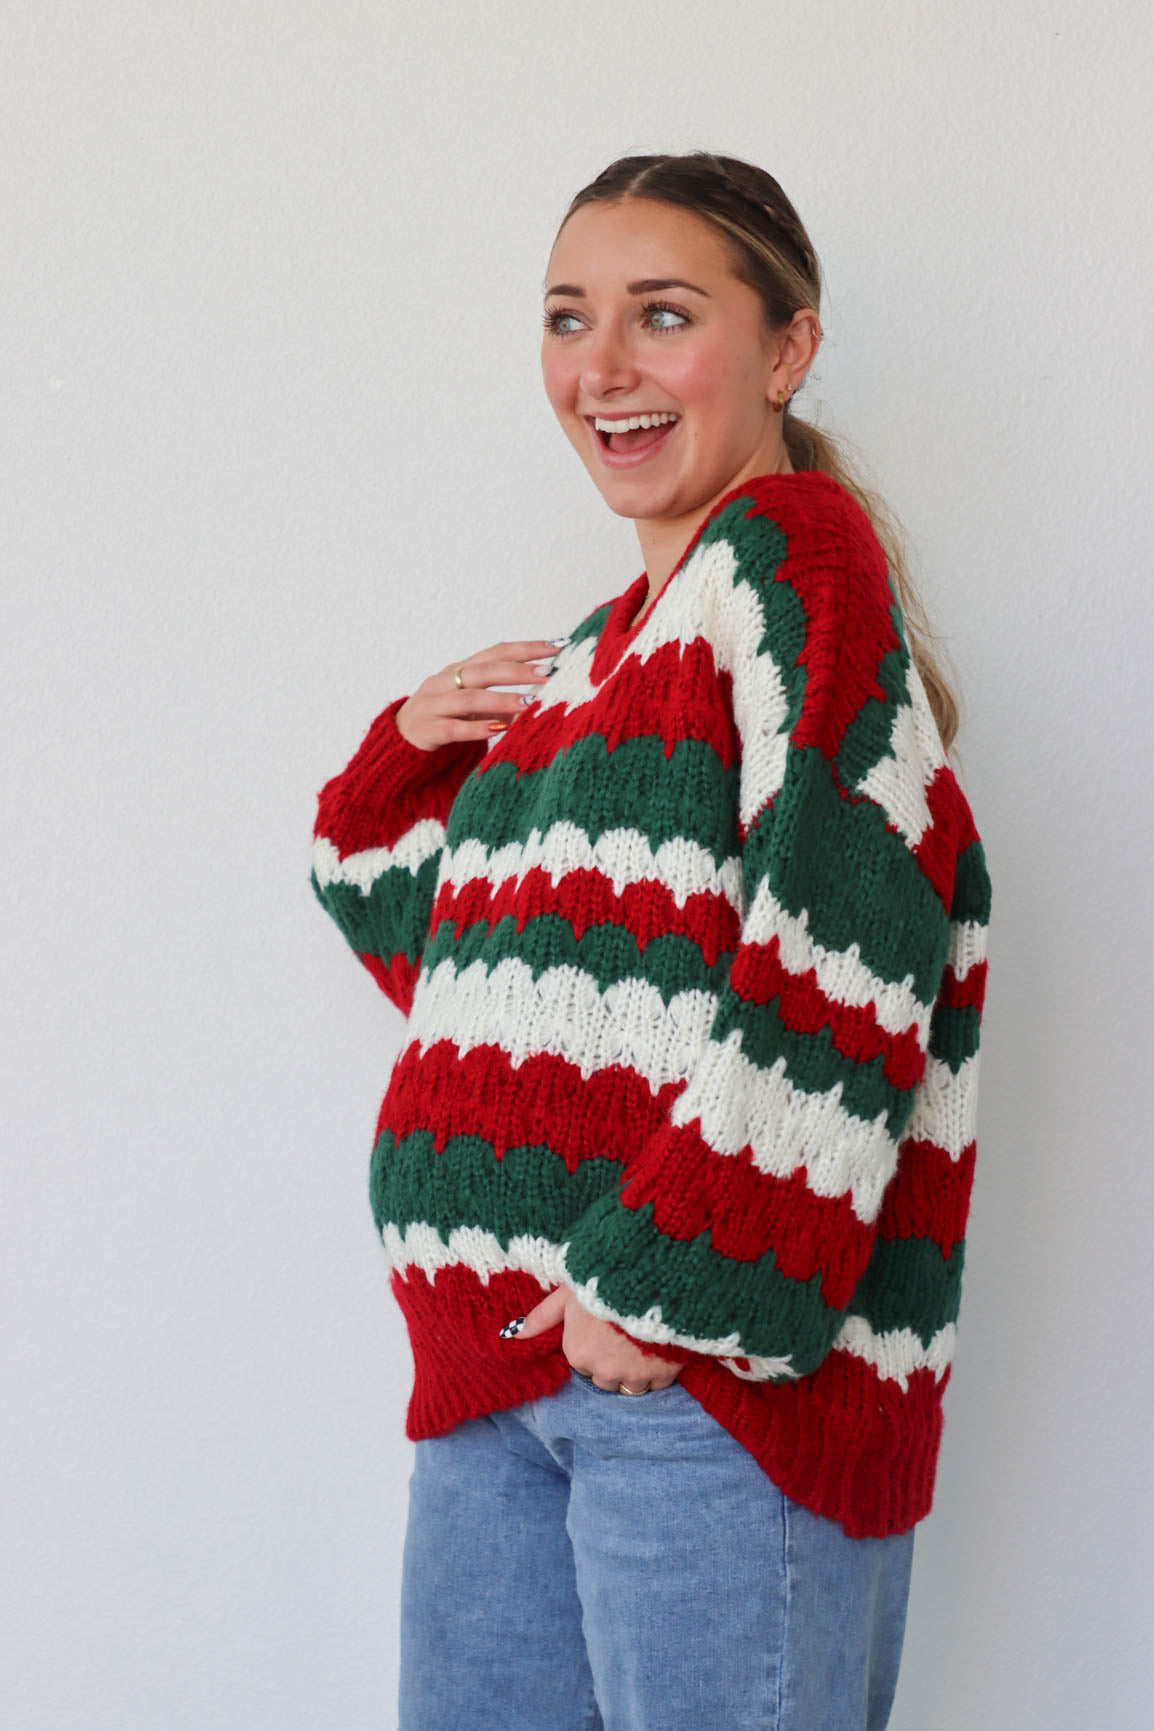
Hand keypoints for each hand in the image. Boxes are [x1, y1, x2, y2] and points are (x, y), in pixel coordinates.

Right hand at [395, 639, 559, 750]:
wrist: (399, 744)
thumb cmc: (444, 722)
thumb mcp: (473, 708)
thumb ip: (501, 702)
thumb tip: (541, 698)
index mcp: (459, 670)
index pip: (496, 652)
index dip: (525, 648)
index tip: (556, 648)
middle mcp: (444, 681)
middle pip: (484, 670)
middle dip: (518, 671)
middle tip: (548, 674)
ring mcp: (433, 704)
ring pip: (470, 698)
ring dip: (503, 700)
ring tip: (531, 704)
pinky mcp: (426, 730)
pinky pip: (454, 727)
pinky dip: (477, 727)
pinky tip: (499, 729)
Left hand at [511, 1282, 685, 1391]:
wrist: (652, 1276)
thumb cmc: (603, 1279)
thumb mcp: (568, 1293)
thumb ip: (541, 1317)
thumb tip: (510, 1334)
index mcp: (578, 1352)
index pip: (581, 1362)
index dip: (593, 1343)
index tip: (603, 1325)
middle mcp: (603, 1371)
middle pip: (605, 1379)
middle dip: (613, 1362)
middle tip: (623, 1333)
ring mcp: (635, 1375)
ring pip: (632, 1386)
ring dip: (636, 1370)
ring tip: (642, 1341)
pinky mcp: (664, 1373)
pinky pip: (659, 1381)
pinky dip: (660, 1368)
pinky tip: (661, 1343)